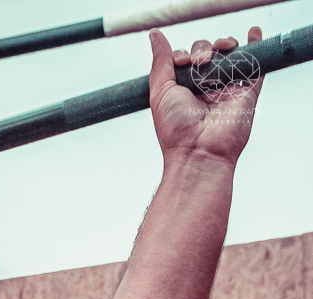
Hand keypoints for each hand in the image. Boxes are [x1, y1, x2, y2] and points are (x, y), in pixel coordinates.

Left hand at [149, 26, 262, 166]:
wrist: (199, 152)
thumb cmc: (176, 129)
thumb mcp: (160, 92)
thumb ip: (160, 62)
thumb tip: (155, 35)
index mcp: (184, 90)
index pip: (186, 59)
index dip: (184, 54)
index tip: (183, 62)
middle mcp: (205, 89)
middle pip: (207, 52)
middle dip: (202, 48)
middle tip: (199, 61)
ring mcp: (227, 89)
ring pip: (228, 54)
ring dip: (223, 43)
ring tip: (218, 51)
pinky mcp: (246, 92)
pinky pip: (255, 65)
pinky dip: (254, 46)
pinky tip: (252, 33)